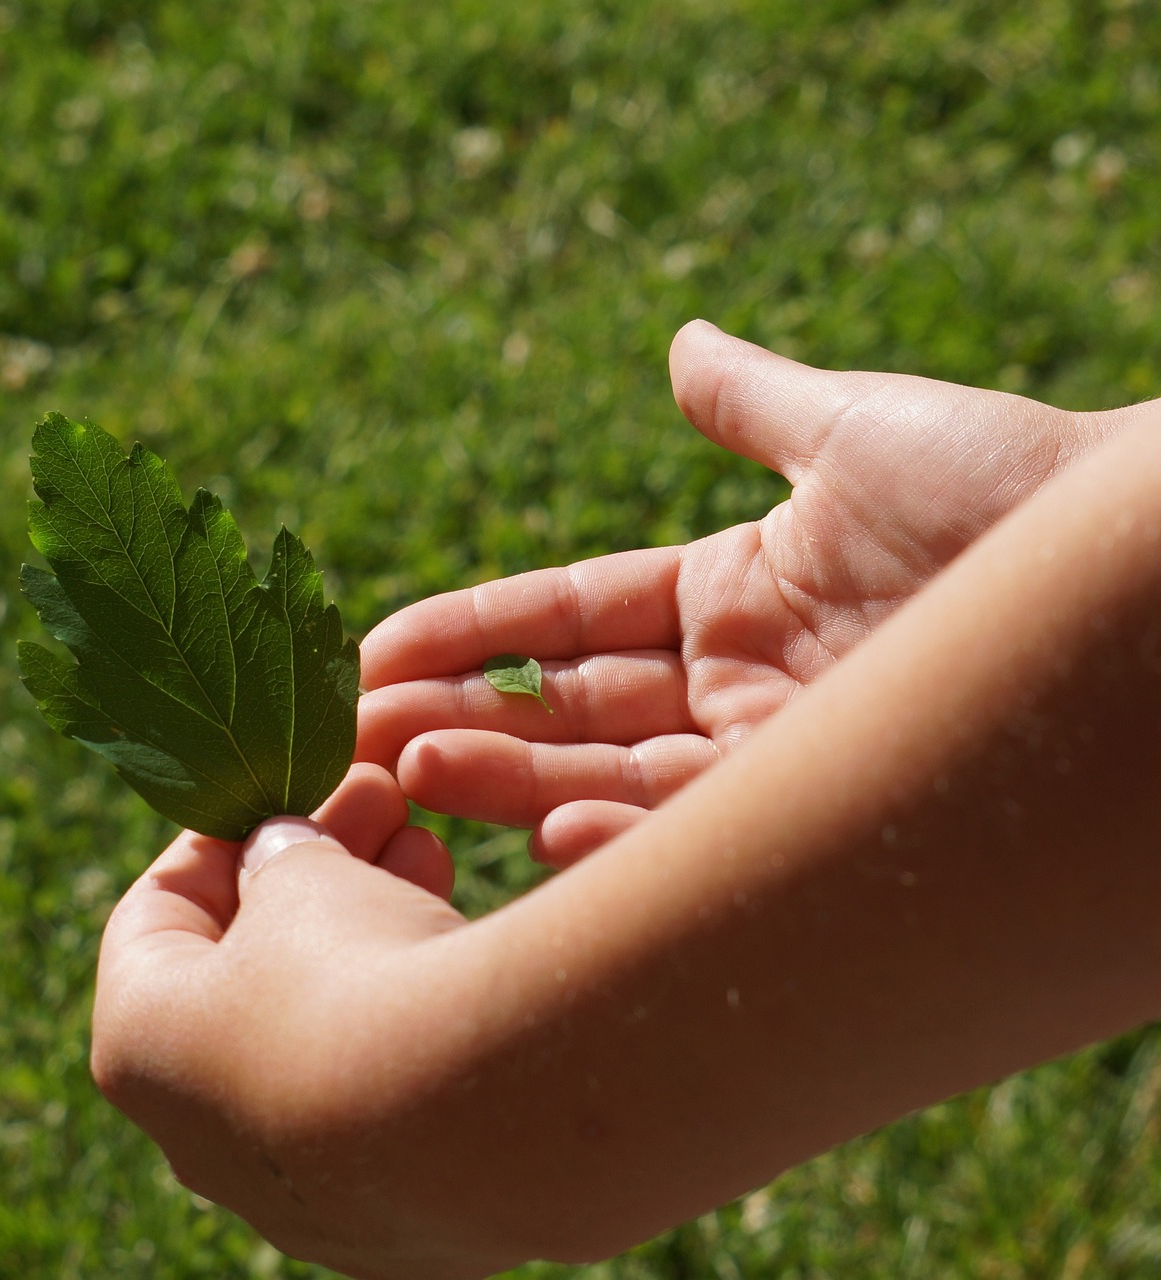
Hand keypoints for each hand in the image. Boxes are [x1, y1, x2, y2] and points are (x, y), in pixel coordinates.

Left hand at [91, 765, 492, 1279]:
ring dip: (366, 925)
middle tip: (377, 800)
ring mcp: (300, 1185)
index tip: (277, 789)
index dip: (218, 836)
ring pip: (321, 1025)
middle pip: (248, 967)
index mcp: (144, 1045)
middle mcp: (205, 1132)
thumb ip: (280, 853)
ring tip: (428, 847)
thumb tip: (278, 848)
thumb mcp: (303, 875)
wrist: (469, 1121)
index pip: (154, 915)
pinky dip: (405, 1006)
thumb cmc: (345, 973)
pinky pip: (382, 1088)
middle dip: (312, 870)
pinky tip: (452, 936)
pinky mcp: (390, 1214)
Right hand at [358, 320, 1128, 865]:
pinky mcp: (815, 818)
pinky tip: (546, 840)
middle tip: (357, 735)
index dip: (471, 634)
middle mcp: (734, 688)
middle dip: (460, 722)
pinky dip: (623, 848)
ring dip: (510, 786)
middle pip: (568, 714)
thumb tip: (679, 350)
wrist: (1113, 577)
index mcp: (727, 597)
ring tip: (411, 776)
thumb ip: (752, 404)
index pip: (567, 623)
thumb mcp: (854, 432)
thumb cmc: (1001, 488)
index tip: (377, 647)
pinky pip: (697, 841)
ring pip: (611, 785)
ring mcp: (770, 762)